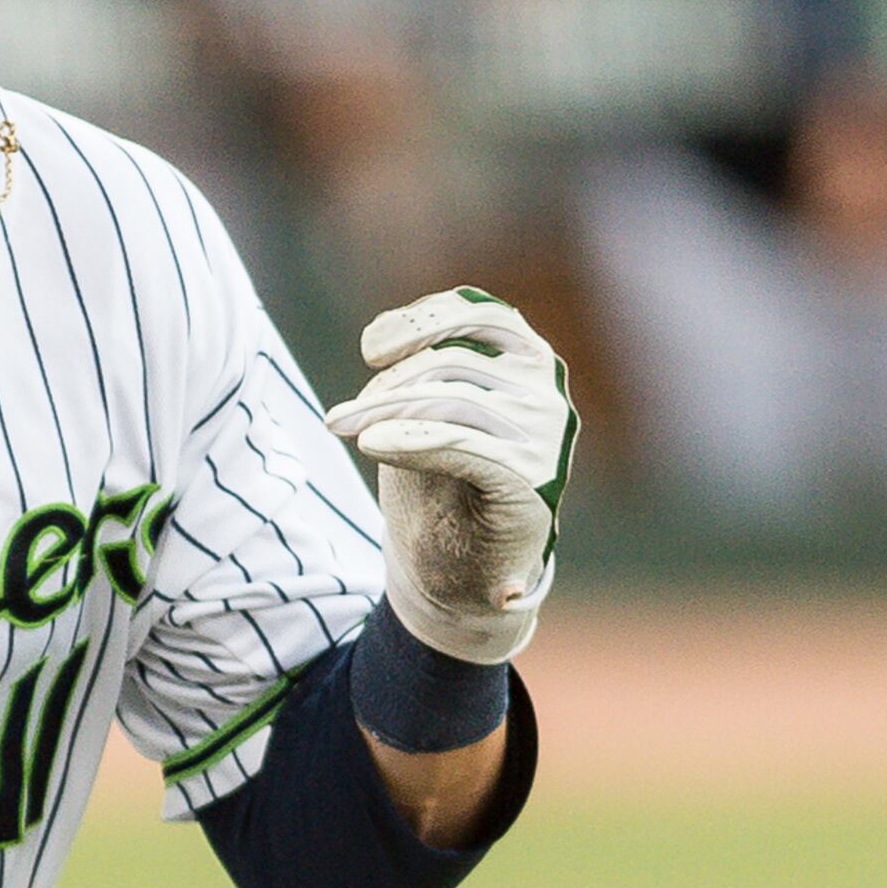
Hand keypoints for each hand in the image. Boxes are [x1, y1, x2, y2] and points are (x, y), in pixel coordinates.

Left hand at [323, 288, 576, 665]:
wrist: (456, 574)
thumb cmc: (437, 483)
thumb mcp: (423, 411)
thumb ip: (418, 366)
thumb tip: (379, 335)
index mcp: (526, 363)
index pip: (481, 313)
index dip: (421, 321)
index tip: (370, 350)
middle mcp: (545, 393)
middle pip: (455, 361)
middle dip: (388, 384)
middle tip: (340, 417)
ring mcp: (545, 437)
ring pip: (452, 399)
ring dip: (385, 410)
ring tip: (344, 428)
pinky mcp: (532, 482)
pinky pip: (463, 443)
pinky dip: (410, 438)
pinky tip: (371, 443)